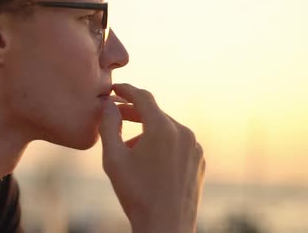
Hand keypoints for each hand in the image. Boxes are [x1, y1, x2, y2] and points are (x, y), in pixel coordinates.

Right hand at [99, 83, 205, 232]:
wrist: (165, 227)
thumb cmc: (136, 194)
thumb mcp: (113, 158)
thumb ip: (108, 125)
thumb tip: (108, 105)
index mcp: (162, 128)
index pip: (143, 97)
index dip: (126, 90)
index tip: (114, 88)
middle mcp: (183, 133)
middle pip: (155, 113)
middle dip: (133, 112)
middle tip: (114, 114)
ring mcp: (195, 147)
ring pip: (166, 129)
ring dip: (147, 131)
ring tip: (129, 148)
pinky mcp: (199, 161)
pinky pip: (178, 143)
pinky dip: (162, 144)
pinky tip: (148, 161)